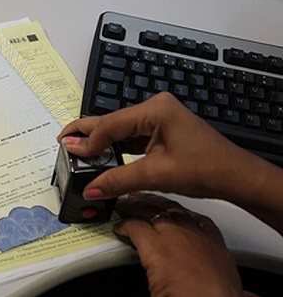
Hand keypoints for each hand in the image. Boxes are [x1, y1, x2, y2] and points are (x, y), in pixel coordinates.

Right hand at [57, 92, 266, 203]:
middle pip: (111, 121)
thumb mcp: (156, 174)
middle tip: (63, 140)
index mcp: (155, 110)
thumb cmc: (207, 168)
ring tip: (77, 151)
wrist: (234, 176)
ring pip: (119, 130)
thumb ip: (118, 179)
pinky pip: (130, 138)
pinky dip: (115, 148)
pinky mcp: (160, 131)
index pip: (111, 124)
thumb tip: (92, 187)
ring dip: (100, 143)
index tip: (69, 151)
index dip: (88, 141)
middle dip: (87, 133)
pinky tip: (101, 157)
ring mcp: (158, 119)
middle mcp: (155, 109)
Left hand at [111, 193, 247, 296]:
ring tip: (126, 207)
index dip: (186, 217)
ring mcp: (174, 236)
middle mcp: (197, 237)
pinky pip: (134, 227)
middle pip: (174, 211)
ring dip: (137, 209)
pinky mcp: (152, 243)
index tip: (178, 215)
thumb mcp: (234, 295)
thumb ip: (236, 292)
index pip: (202, 224)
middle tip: (146, 201)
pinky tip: (119, 228)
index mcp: (218, 249)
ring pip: (152, 212)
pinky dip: (124, 226)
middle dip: (159, 205)